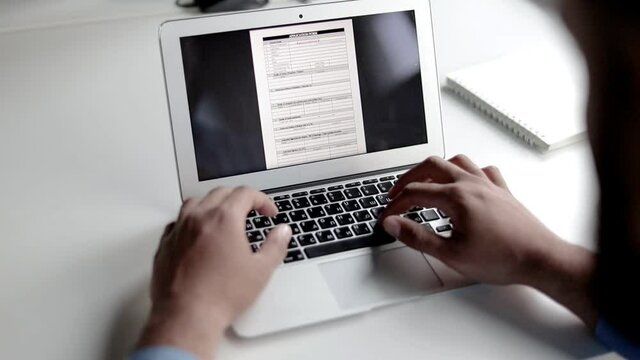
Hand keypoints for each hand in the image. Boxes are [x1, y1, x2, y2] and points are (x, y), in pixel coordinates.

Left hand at [137, 187, 291, 358]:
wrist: (187, 316)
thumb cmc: (221, 295)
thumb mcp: (261, 270)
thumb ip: (275, 245)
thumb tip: (282, 232)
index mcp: (224, 218)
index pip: (245, 193)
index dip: (262, 200)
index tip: (268, 213)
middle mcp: (198, 218)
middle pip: (220, 192)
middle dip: (239, 198)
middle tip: (250, 211)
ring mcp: (178, 230)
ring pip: (195, 202)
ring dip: (212, 204)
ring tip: (222, 216)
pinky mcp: (165, 245)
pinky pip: (177, 222)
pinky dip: (191, 221)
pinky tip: (198, 233)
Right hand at [381, 155, 596, 327]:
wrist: (540, 259)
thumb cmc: (503, 258)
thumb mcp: (451, 254)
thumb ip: (417, 237)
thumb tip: (394, 225)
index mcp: (456, 197)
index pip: (414, 193)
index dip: (394, 206)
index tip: (386, 217)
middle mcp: (471, 184)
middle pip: (430, 166)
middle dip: (408, 178)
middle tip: (396, 193)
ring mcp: (488, 184)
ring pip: (456, 161)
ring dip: (435, 168)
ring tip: (424, 180)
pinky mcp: (502, 191)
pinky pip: (482, 170)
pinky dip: (468, 171)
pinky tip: (465, 181)